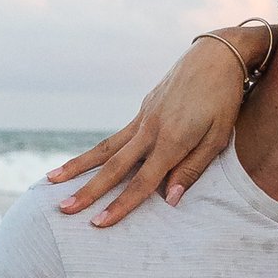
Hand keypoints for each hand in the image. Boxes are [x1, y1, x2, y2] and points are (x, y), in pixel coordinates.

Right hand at [49, 40, 247, 225]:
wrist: (217, 55)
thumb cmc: (224, 99)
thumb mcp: (219, 137)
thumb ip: (193, 169)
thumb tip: (171, 200)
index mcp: (172, 139)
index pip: (143, 181)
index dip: (120, 205)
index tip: (99, 222)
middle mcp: (151, 128)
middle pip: (114, 166)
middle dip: (88, 190)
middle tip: (63, 209)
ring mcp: (144, 117)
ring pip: (106, 147)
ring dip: (78, 166)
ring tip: (52, 180)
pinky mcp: (143, 109)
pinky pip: (117, 136)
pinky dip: (97, 151)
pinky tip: (84, 164)